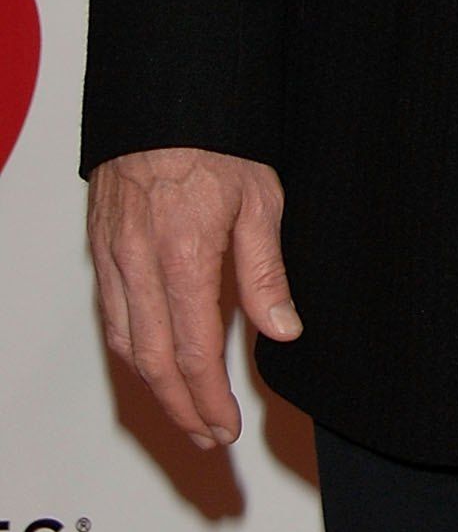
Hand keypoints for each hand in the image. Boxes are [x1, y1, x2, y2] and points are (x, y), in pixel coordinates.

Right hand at [88, 149, 299, 448]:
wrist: (166, 96)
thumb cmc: (216, 139)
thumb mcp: (260, 200)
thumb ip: (266, 272)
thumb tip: (282, 330)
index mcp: (182, 256)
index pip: (192, 350)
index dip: (208, 398)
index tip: (226, 426)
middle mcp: (138, 263)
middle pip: (152, 361)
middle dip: (181, 408)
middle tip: (209, 435)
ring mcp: (113, 257)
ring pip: (124, 343)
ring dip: (153, 388)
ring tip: (185, 410)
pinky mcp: (100, 248)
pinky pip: (110, 315)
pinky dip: (130, 351)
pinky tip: (151, 362)